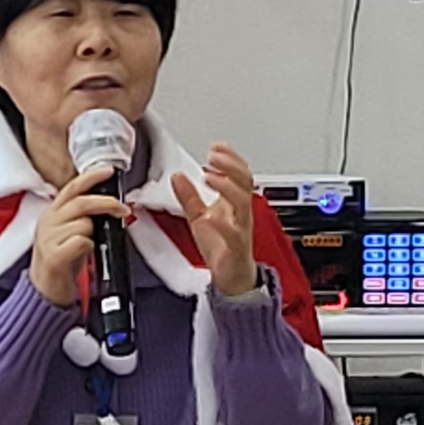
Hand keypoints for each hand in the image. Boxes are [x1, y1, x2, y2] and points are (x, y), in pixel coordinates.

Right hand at [28, 177, 135, 308]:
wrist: (44, 292)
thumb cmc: (60, 263)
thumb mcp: (65, 233)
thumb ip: (80, 216)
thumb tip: (108, 205)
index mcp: (51, 214)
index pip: (71, 187)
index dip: (91, 177)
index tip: (108, 171)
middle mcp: (47, 223)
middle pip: (81, 202)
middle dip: (106, 203)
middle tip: (122, 209)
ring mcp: (48, 239)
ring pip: (84, 223)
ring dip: (94, 233)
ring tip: (88, 245)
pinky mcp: (54, 256)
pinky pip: (81, 241)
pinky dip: (88, 246)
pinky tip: (82, 255)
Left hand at [169, 142, 261, 298]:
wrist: (232, 277)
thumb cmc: (221, 247)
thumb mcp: (198, 217)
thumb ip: (189, 197)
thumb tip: (178, 177)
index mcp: (234, 203)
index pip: (239, 174)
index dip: (231, 157)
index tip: (216, 146)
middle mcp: (241, 213)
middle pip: (245, 182)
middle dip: (231, 165)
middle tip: (214, 156)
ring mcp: (240, 229)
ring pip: (243, 203)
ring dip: (227, 186)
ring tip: (211, 176)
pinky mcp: (236, 247)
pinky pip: (233, 234)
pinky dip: (222, 224)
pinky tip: (209, 217)